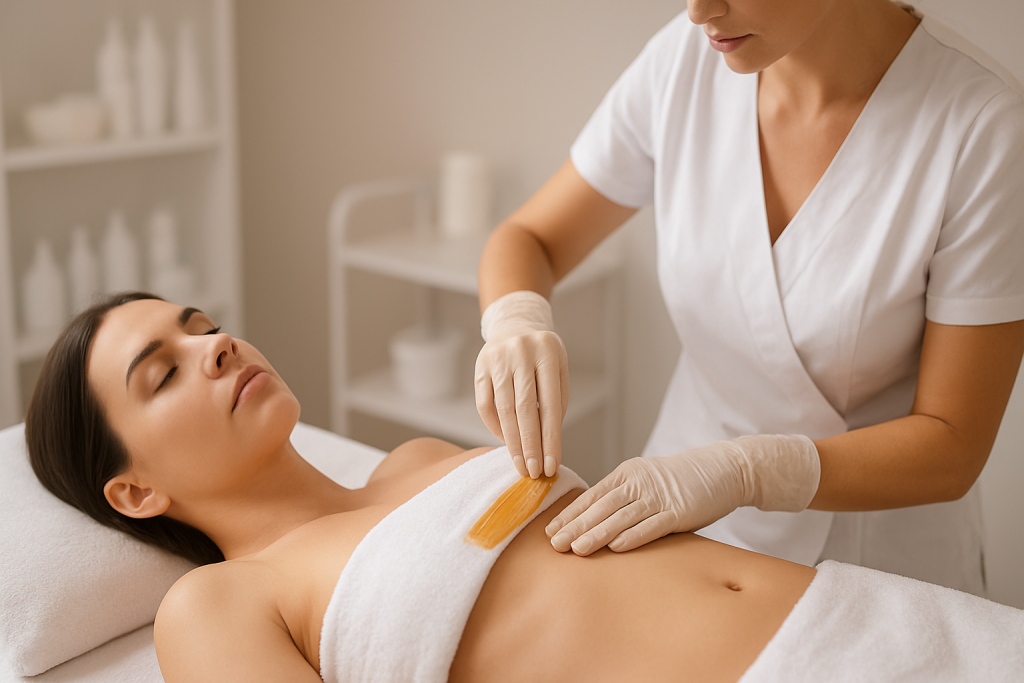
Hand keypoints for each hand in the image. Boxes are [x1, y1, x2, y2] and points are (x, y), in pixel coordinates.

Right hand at [475, 291, 568, 478]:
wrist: (515, 325)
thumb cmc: (543, 357)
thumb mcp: (558, 370)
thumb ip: (556, 402)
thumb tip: (548, 445)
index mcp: (548, 352)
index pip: (550, 404)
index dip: (550, 438)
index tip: (552, 465)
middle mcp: (521, 352)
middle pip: (524, 409)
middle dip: (529, 445)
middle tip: (534, 472)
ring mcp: (497, 358)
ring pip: (503, 409)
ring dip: (512, 442)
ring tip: (521, 465)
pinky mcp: (480, 367)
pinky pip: (485, 405)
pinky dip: (495, 427)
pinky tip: (506, 442)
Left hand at [544, 435, 819, 555]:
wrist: (725, 469)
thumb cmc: (684, 479)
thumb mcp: (649, 481)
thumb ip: (626, 497)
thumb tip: (597, 521)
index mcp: (628, 474)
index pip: (591, 495)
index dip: (570, 514)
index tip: (550, 530)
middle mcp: (639, 482)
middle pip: (600, 507)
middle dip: (574, 526)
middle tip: (553, 544)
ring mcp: (659, 496)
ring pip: (620, 517)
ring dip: (595, 533)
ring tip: (575, 549)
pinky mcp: (679, 511)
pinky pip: (651, 525)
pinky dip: (631, 536)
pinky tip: (615, 547)